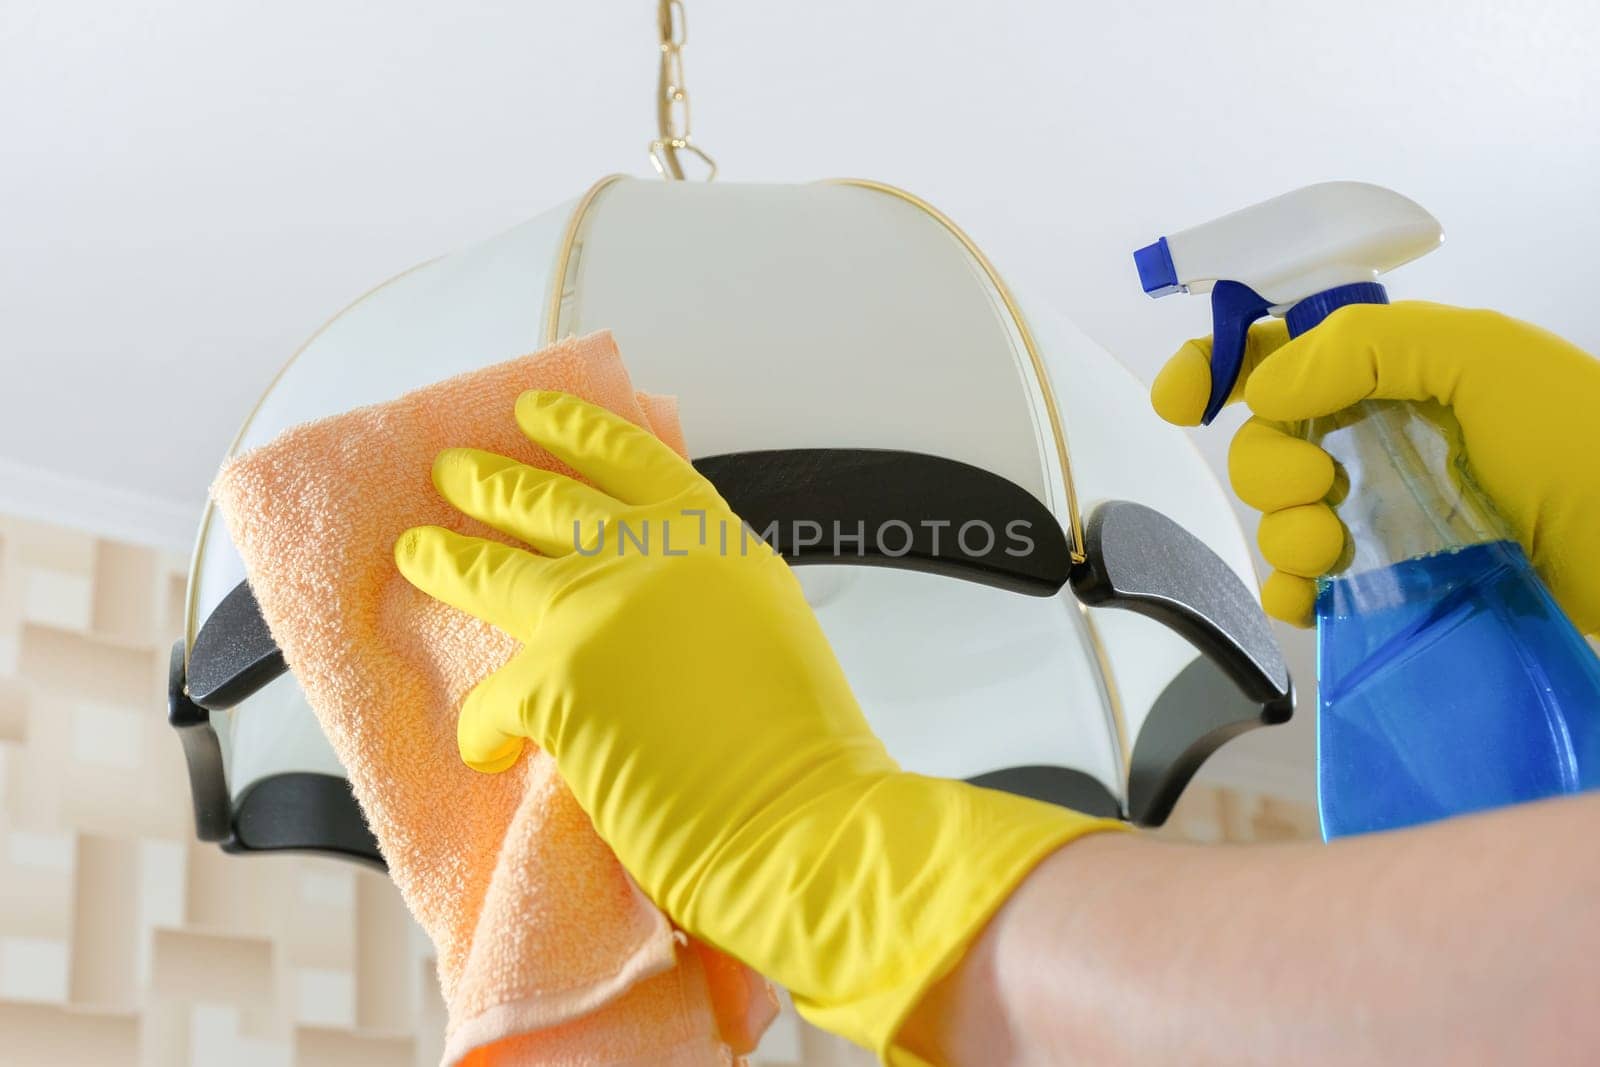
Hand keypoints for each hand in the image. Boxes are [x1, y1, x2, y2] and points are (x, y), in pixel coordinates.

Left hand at [395, 390, 1122, 1063]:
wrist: (802, 818)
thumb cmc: (804, 748)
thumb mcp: (765, 626)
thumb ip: (701, 594)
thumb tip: (647, 608)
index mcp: (714, 541)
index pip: (633, 462)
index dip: (577, 432)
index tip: (536, 411)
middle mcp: (652, 555)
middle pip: (547, 502)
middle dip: (491, 482)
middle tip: (452, 468)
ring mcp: (598, 609)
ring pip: (494, 570)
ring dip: (445, 557)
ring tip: (414, 549)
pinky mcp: (555, 678)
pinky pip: (491, 702)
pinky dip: (486, 731)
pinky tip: (488, 748)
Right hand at [1151, 302, 1599, 631]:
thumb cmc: (1583, 439)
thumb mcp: (1483, 356)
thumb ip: (1368, 346)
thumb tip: (1269, 388)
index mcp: (1392, 372)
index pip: (1279, 354)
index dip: (1216, 366)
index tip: (1184, 399)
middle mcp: (1379, 437)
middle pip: (1264, 442)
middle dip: (1266, 465)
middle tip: (1318, 483)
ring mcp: (1383, 513)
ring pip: (1278, 518)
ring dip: (1283, 532)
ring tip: (1331, 545)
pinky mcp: (1392, 583)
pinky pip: (1307, 588)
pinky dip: (1291, 592)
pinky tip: (1311, 594)